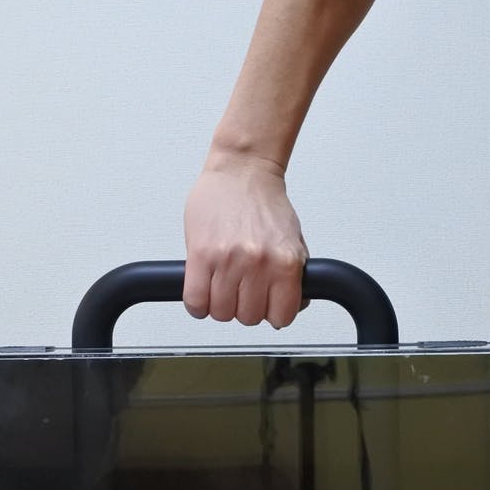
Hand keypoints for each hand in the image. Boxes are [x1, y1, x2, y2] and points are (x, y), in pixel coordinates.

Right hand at [183, 153, 307, 328]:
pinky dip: (198, 304)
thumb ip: (293, 277)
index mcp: (286, 261)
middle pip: (248, 318)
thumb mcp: (293, 242)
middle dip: (244, 308)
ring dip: (220, 306)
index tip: (265, 307)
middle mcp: (258, 262)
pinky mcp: (200, 254)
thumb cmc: (265, 204)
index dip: (271, 314)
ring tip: (222, 287)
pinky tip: (202, 292)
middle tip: (241, 291)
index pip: (280, 317)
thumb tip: (291, 308)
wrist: (242, 171)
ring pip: (221, 313)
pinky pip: (195, 300)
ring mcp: (228, 260)